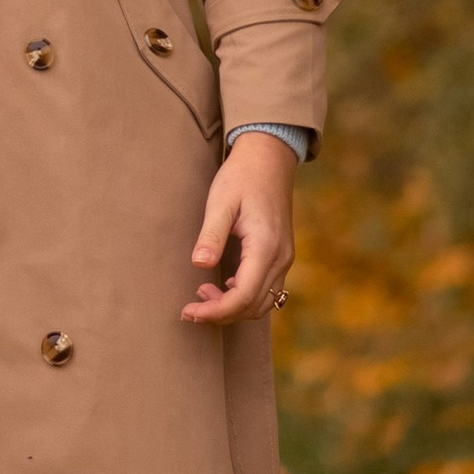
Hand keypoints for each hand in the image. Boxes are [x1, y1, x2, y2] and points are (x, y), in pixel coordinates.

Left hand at [183, 131, 295, 324]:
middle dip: (221, 314)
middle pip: (253, 306)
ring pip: (263, 302)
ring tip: (201, 295)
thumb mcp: (220, 202)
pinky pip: (267, 290)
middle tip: (189, 309)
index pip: (242, 296)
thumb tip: (199, 264)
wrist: (268, 159)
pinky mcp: (281, 255)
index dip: (215, 311)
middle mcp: (281, 258)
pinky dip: (244, 298)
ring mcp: (284, 258)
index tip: (189, 311)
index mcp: (266, 247)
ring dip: (233, 308)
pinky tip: (221, 286)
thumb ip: (211, 234)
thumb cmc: (241, 177)